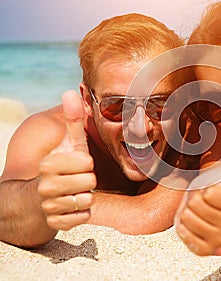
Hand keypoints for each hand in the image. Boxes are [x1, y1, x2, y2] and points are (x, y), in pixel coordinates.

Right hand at [37, 90, 95, 230]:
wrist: (37, 200)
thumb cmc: (61, 167)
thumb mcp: (68, 144)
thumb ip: (72, 120)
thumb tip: (71, 91)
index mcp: (49, 164)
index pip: (87, 163)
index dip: (87, 165)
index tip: (78, 166)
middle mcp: (46, 185)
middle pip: (89, 182)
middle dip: (88, 181)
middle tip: (77, 180)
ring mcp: (49, 206)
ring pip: (87, 200)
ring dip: (86, 197)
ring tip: (75, 192)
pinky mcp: (55, 224)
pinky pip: (83, 217)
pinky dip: (82, 213)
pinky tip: (72, 207)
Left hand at [175, 146, 220, 255]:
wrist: (210, 213)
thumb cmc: (217, 190)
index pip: (209, 193)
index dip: (205, 188)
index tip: (211, 190)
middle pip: (195, 205)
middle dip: (194, 199)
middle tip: (201, 201)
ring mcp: (220, 240)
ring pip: (188, 219)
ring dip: (187, 212)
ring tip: (197, 212)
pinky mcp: (205, 250)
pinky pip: (184, 234)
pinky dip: (183, 227)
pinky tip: (192, 224)